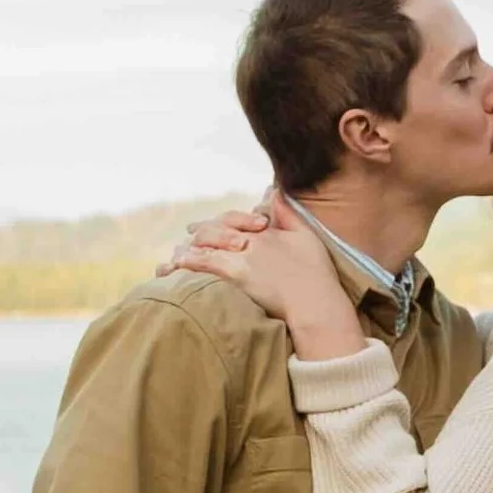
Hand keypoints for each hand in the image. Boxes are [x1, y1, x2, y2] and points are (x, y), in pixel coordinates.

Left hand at [162, 187, 366, 358]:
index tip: (208, 225)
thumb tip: (274, 190)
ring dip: (189, 249)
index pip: (235, 221)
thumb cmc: (317, 274)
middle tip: (188, 234)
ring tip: (175, 257)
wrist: (317, 301)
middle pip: (217, 229)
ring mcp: (244, 255)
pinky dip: (188, 262)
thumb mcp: (306, 235)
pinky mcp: (238, 273)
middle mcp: (252, 239)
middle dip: (201, 231)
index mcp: (266, 231)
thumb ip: (287, 213)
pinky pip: (206, 263)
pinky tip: (175, 267)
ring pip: (208, 244)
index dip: (219, 222)